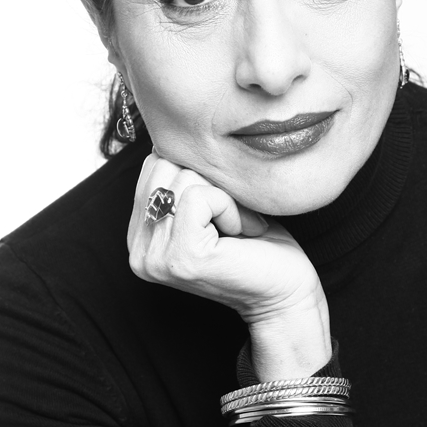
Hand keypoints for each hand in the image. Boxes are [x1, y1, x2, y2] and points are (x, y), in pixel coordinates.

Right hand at [127, 152, 331, 378]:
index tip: (222, 213)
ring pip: (183, 178)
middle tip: (233, 222)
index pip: (153, 166)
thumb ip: (182, 179)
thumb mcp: (212, 203)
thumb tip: (172, 134)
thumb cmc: (258, 247)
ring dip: (224, 198)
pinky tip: (241, 234)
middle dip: (210, 184)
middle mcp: (139, 253)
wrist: (287, 293)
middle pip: (163, 167)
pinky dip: (230, 208)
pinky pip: (199, 196)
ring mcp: (155, 258)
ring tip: (238, 230)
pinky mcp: (181, 257)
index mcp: (140, 239)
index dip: (198, 176)